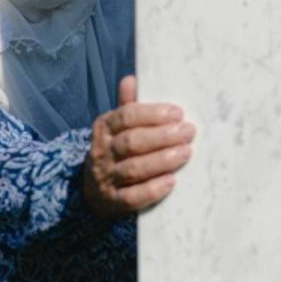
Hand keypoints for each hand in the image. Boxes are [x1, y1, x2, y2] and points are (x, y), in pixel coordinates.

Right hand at [81, 75, 195, 218]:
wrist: (92, 192)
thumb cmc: (114, 152)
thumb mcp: (116, 128)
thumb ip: (127, 106)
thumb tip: (131, 79)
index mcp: (103, 128)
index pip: (126, 116)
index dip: (153, 114)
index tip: (178, 113)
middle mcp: (102, 152)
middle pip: (132, 142)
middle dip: (163, 136)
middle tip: (188, 132)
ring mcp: (105, 178)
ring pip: (134, 169)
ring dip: (162, 160)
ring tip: (186, 152)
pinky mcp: (112, 202)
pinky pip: (131, 197)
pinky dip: (152, 190)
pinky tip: (171, 182)